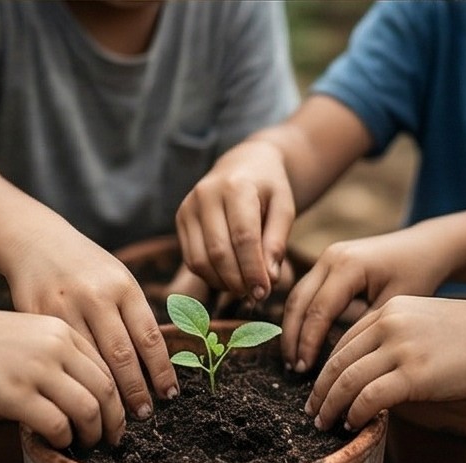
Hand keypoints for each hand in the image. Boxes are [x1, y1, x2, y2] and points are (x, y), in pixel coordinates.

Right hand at [0, 306, 125, 448]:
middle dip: (114, 421)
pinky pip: (56, 425)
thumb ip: (58, 357)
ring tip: (85, 444)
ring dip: (92, 434)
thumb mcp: (28, 334)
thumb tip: (83, 394)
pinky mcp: (15, 394)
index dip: (118, 398)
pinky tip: (54, 442)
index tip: (117, 417)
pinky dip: (62, 439)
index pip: (107, 368)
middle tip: (112, 439)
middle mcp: (56, 347)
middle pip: (106, 390)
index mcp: (62, 331)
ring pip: (88, 410)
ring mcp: (36, 370)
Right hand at [4, 229, 178, 420]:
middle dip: (135, 391)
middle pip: (122, 355)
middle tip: (144, 415)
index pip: (149, 337)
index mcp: (123, 286)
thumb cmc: (87, 269)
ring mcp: (64, 306)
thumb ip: (134, 316)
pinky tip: (84, 397)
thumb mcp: (118, 279)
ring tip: (117, 416)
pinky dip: (75, 382)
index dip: (161, 371)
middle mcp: (95, 295)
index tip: (170, 395)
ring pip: (89, 361)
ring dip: (106, 394)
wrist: (36, 243)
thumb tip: (156, 366)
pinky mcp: (37, 317)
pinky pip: (60, 358)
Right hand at [175, 140, 294, 301]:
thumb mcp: (284, 208)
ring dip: (223, 283)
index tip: (264, 292)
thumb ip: (277, 242)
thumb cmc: (269, 188)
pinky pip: (191, 259)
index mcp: (236, 186)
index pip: (243, 237)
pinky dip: (210, 276)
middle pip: (218, 252)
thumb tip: (268, 279)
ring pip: (200, 260)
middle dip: (238, 281)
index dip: (253, 270)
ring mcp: (189, 207)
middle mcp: (206, 194)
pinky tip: (229, 278)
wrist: (244, 163)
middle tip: (255, 296)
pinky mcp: (181, 219)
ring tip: (244, 288)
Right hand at [282, 231, 446, 373]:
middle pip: (298, 302)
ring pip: (298, 297)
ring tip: (295, 360)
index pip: (318, 311)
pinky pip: (308, 292)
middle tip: (294, 368)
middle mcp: (331, 257)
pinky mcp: (329, 264)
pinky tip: (305, 341)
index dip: (309, 343)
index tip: (306, 370)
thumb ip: (363, 329)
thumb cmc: (419, 274)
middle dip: (292, 337)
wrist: (428, 247)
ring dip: (293, 328)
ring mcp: (327, 258)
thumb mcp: (394, 306)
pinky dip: (304, 317)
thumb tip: (336, 359)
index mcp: (348, 265)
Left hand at [305, 295, 465, 432]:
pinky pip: (368, 398)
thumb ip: (398, 341)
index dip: (327, 368)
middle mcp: (389, 324)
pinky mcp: (413, 375)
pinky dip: (354, 414)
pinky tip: (352, 424)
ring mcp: (400, 348)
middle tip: (312, 411)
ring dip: (331, 406)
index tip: (321, 388)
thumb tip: (375, 374)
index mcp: (391, 309)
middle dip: (320, 390)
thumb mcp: (428, 325)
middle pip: (338, 361)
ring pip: (346, 381)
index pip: (345, 341)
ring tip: (325, 423)